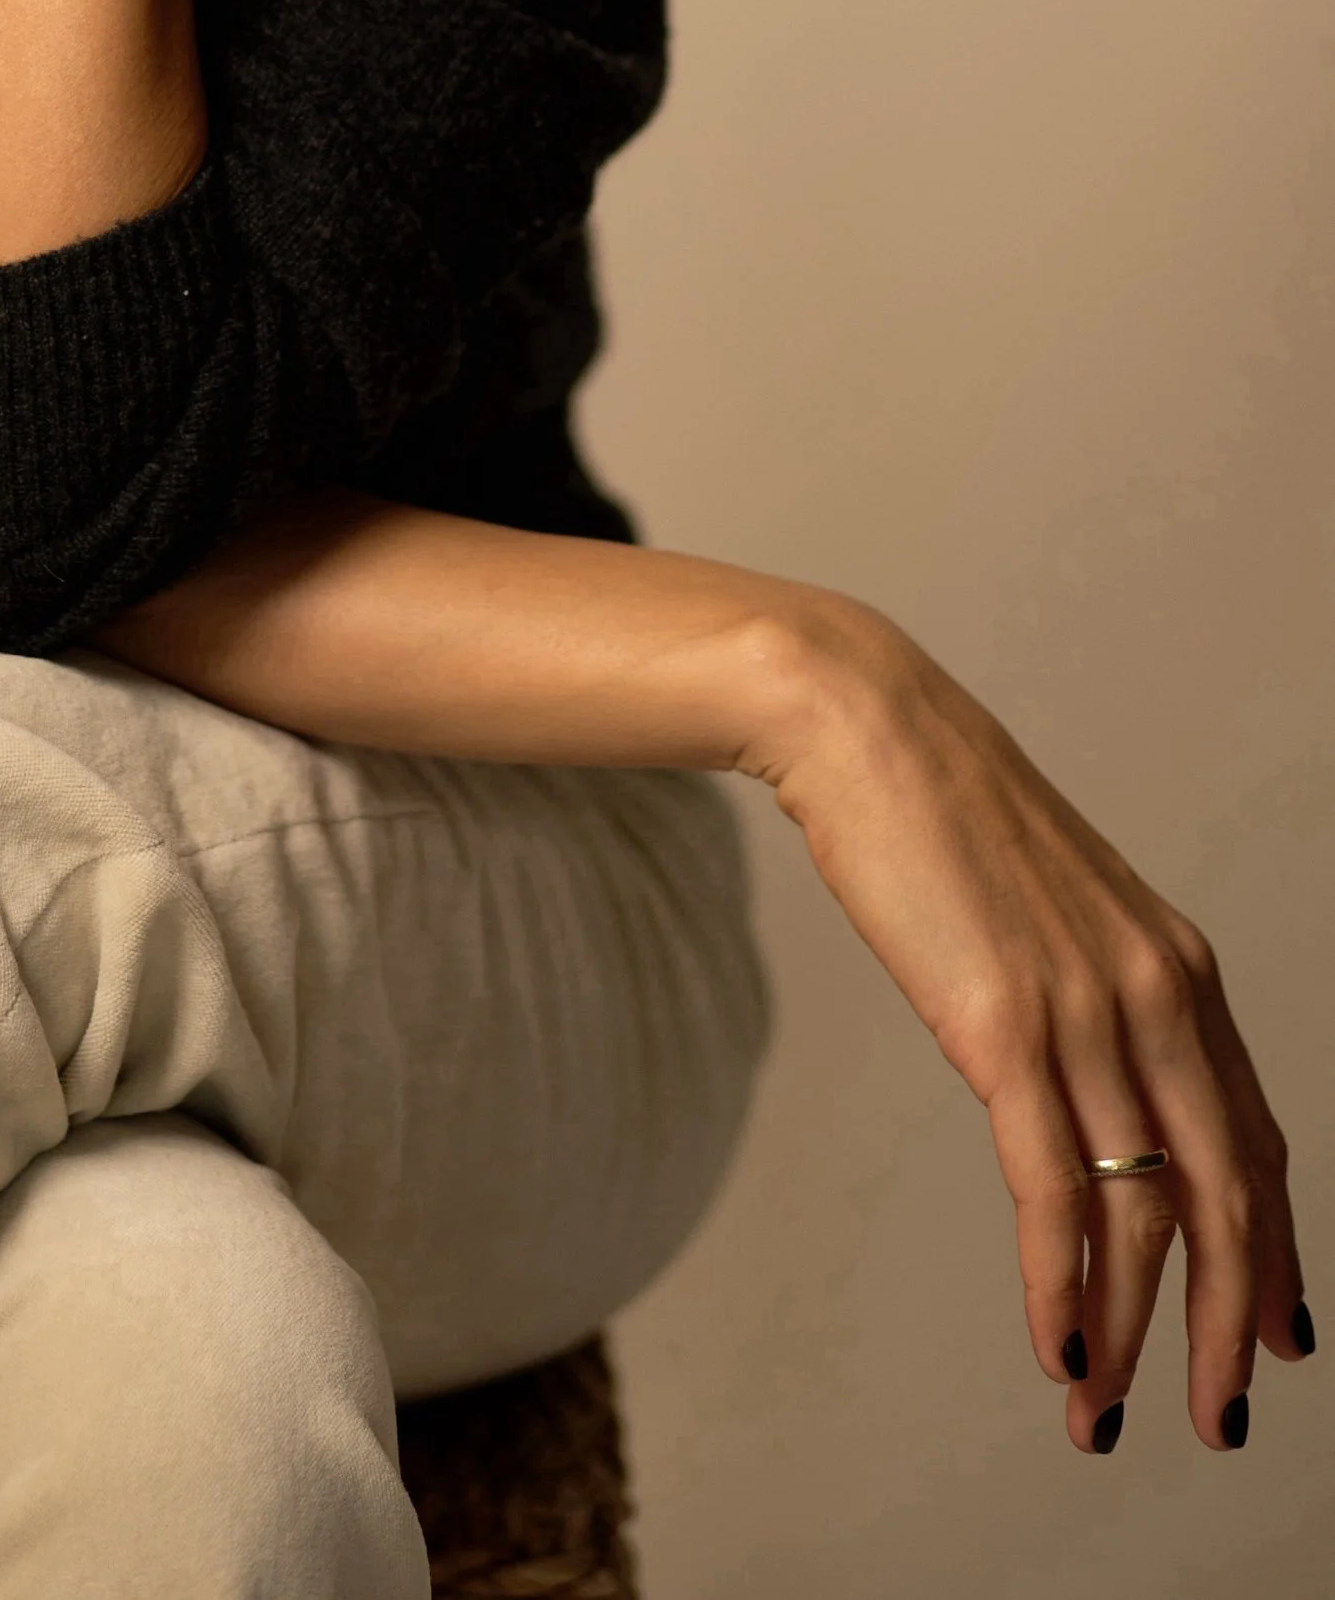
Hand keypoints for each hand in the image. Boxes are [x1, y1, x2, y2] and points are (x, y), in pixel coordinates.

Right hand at [754, 610, 1306, 1456]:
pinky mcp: (1005, 1027)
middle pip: (1230, 1197)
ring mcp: (1087, 1010)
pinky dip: (1064, 1289)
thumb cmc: (937, 812)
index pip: (1256, 1141)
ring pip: (1147, 1211)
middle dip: (1235, 1326)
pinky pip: (1056, 1192)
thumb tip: (1088, 1073)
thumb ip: (1092, 989)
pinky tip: (1061, 1352)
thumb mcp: (1051, 908)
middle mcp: (1158, 992)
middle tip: (1221, 1417)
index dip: (1276, 1250)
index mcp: (1178, 965)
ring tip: (1106, 1415)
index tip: (1279, 1334)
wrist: (862, 725)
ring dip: (1137, 1333)